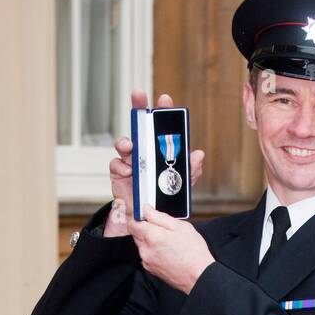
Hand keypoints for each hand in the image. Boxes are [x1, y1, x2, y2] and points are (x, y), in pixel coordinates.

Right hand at [104, 90, 204, 237]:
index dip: (161, 111)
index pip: (161, 127)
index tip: (164, 99)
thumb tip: (198, 155)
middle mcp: (144, 151)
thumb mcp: (182, 184)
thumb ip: (190, 170)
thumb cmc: (164, 198)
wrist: (149, 219)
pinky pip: (116, 165)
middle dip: (138, 107)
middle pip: (139, 125)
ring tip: (130, 147)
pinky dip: (120, 167)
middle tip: (138, 95)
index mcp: (159, 150)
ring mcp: (130, 161)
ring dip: (126, 142)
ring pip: (124, 143)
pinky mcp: (118, 174)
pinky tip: (128, 173)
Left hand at [129, 206, 214, 293]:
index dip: (139, 217)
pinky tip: (166, 252)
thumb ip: (159, 216)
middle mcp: (146, 249)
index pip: (133, 223)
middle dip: (145, 228)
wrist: (198, 276)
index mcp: (152, 236)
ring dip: (149, 240)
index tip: (146, 216)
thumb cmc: (193, 252)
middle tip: (162, 229)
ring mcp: (147, 260)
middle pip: (136, 233)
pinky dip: (153, 251)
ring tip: (167, 242)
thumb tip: (146, 210)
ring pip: (141, 244)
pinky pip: (146, 255)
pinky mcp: (150, 268)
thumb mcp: (180, 226)